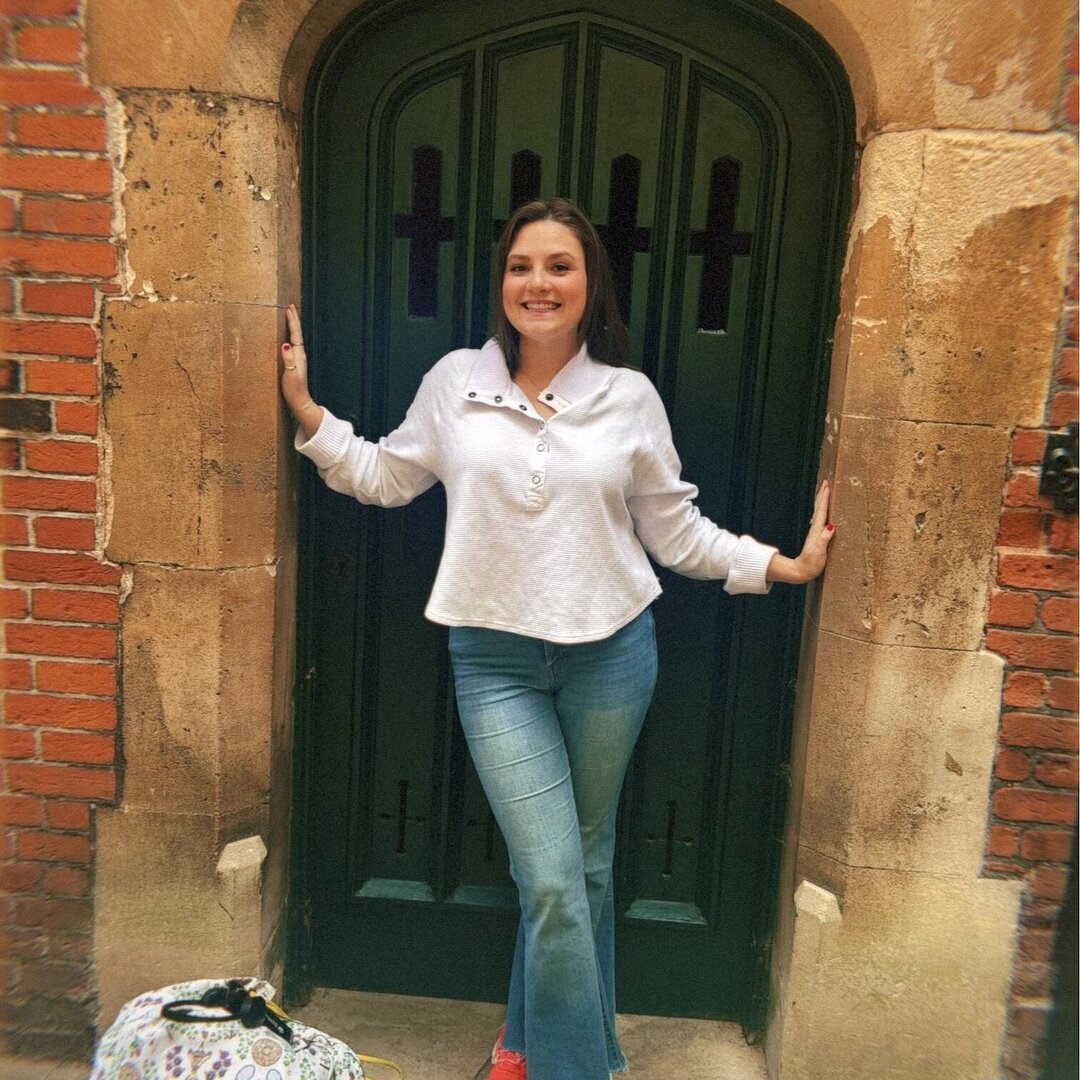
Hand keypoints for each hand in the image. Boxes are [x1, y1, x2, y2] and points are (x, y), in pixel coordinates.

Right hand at [280, 302, 322, 436]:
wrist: (299, 401)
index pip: (295, 333)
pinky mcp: (294, 363)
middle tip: (290, 306)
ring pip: (295, 337)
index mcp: (298, 354)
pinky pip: (291, 344)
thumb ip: (288, 359)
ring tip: (288, 316)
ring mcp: (297, 359)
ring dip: (292, 326)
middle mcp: (299, 354)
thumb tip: (286, 344)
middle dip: (293, 319)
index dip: (292, 320)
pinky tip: (285, 336)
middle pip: (297, 332)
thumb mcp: (290, 374)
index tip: (289, 308)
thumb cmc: (294, 389)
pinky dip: (289, 336)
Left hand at [766, 479, 833, 583]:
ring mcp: (815, 533)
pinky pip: (820, 519)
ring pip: (819, 512)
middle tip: (826, 482)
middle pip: (818, 508)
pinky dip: (822, 511)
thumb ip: (824, 539)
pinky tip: (824, 512)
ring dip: (822, 501)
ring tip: (825, 492)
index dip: (824, 498)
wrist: (800, 572)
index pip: (821, 511)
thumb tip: (831, 526)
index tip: (827, 486)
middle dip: (822, 495)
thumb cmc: (810, 564)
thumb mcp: (819, 553)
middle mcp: (815, 529)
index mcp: (817, 531)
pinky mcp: (816, 537)